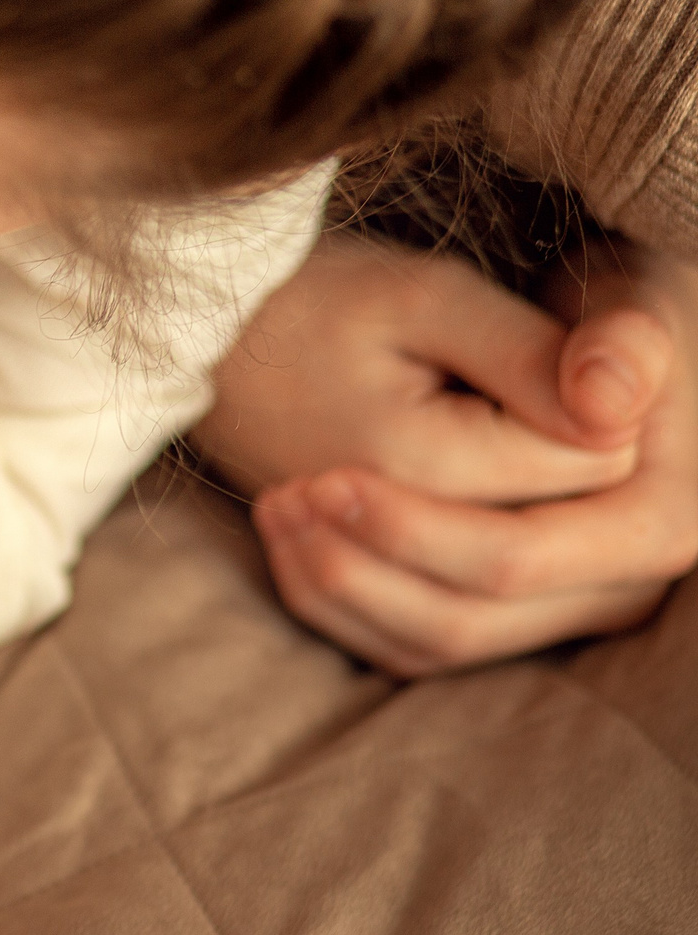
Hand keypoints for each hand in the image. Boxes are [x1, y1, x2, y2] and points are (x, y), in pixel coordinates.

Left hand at [196, 236, 697, 673]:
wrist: (577, 342)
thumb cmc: (592, 309)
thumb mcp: (610, 289)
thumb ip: (612, 340)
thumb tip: (602, 402)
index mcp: (664, 517)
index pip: (517, 555)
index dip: (411, 522)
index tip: (322, 473)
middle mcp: (625, 584)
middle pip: (467, 612)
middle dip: (360, 561)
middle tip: (281, 496)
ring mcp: (566, 611)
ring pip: (431, 640)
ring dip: (336, 584)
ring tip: (276, 507)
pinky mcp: (510, 620)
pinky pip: (410, 646)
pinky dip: (339, 603)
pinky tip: (291, 537)